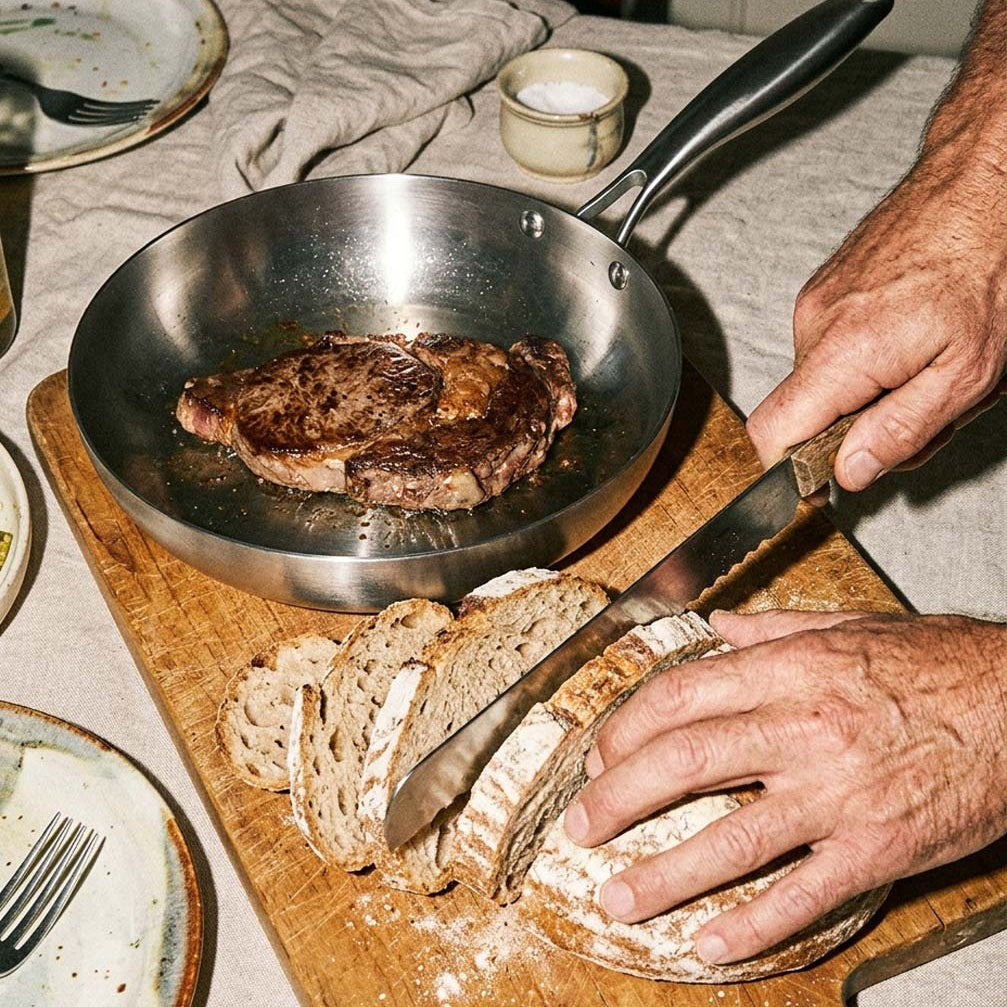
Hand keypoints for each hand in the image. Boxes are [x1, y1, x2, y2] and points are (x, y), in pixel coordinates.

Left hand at [562, 610, 1006, 963]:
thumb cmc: (944, 664)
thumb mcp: (853, 626)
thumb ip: (774, 630)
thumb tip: (717, 627)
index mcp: (794, 670)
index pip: (681, 696)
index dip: (626, 726)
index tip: (599, 752)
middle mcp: (806, 729)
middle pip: (684, 764)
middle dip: (618, 797)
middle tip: (580, 825)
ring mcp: (841, 796)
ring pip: (730, 839)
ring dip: (663, 873)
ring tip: (616, 896)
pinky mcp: (879, 850)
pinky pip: (803, 896)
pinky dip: (752, 925)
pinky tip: (709, 944)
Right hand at [745, 144, 1006, 490]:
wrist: (985, 181)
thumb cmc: (987, 264)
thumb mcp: (967, 373)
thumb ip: (901, 430)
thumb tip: (848, 472)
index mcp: (842, 353)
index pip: (770, 433)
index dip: (787, 471)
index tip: (819, 482)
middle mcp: (815, 325)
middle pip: (803, 415)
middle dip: (855, 430)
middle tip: (919, 408)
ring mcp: (816, 303)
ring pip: (822, 383)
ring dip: (868, 392)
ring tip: (924, 363)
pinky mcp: (826, 289)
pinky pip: (831, 349)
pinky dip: (868, 360)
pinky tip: (912, 337)